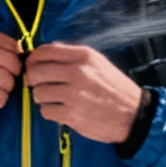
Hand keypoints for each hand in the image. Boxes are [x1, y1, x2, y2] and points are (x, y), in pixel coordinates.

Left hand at [24, 44, 145, 143]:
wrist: (133, 114)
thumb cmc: (113, 88)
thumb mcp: (97, 63)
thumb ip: (72, 56)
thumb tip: (44, 54)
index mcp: (83, 56)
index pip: (45, 51)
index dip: (33, 59)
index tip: (32, 66)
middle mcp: (77, 72)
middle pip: (36, 72)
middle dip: (32, 79)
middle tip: (37, 85)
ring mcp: (74, 94)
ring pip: (38, 93)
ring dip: (41, 97)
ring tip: (53, 99)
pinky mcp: (72, 115)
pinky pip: (46, 111)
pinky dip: (49, 112)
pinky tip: (60, 110)